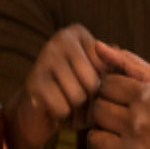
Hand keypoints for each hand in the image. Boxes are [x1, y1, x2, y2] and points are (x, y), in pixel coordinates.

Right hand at [16, 23, 104, 148]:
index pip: (106, 67)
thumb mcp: (102, 78)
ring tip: (69, 104)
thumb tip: (117, 49)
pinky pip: (61, 108)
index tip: (95, 86)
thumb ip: (116, 65)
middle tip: (81, 99)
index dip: (104, 86)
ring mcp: (44, 56)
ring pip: (77, 96)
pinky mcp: (33, 80)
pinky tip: (56, 109)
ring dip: (77, 110)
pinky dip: (62, 116)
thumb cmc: (80, 93)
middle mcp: (60, 38)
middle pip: (92, 82)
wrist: (43, 112)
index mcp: (78, 32)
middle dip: (90, 99)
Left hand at [88, 40, 149, 148]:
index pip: (104, 86)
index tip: (121, 107)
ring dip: (101, 147)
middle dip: (104, 120)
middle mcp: (142, 126)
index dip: (109, 97)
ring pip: (93, 142)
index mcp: (148, 99)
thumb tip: (99, 46)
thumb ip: (129, 64)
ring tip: (117, 148)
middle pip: (96, 113)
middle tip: (119, 129)